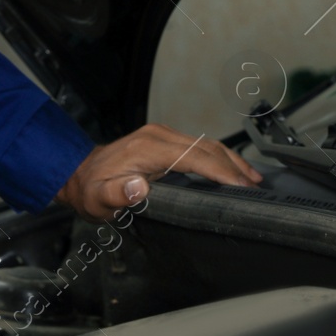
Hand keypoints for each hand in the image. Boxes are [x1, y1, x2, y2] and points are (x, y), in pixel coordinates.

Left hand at [56, 122, 262, 219]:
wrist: (79, 175)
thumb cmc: (90, 189)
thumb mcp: (98, 198)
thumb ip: (116, 194)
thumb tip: (138, 187)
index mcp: (147, 148)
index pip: (194, 157)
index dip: (221, 172)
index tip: (242, 187)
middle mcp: (157, 137)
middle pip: (207, 148)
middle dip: (235, 167)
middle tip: (257, 187)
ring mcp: (161, 136)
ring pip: (206, 145)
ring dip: (231, 161)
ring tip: (254, 180)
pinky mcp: (163, 141)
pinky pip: (198, 147)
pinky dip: (219, 158)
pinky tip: (232, 170)